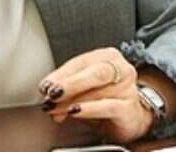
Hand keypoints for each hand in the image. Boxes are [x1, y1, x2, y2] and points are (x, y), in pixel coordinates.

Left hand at [39, 47, 153, 142]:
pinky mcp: (130, 109)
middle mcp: (121, 69)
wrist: (128, 119)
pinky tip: (74, 111)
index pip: (81, 62)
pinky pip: (108, 107)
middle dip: (69, 83)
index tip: (44, 86)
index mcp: (107, 56)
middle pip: (95, 73)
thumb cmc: (103, 98)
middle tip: (50, 93)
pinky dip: (88, 109)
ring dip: (71, 102)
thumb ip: (65, 88)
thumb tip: (46, 94)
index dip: (61, 75)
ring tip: (55, 109)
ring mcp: (128, 89)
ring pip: (97, 92)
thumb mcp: (82, 89)